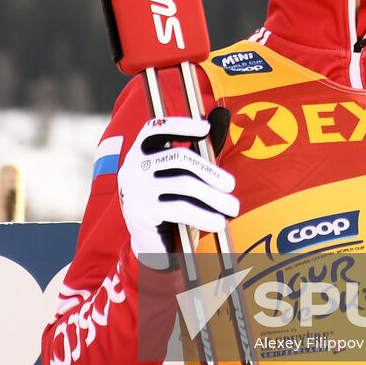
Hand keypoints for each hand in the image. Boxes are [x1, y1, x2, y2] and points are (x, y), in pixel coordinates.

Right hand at [117, 116, 238, 260]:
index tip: (206, 128)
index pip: (155, 129)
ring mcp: (135, 189)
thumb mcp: (176, 176)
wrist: (149, 242)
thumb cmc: (169, 202)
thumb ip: (192, 155)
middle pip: (179, 157)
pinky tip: (218, 222)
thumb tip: (220, 122)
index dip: (180, 125)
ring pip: (184, 184)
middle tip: (231, 185)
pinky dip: (204, 216)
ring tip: (232, 207)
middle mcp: (133, 166)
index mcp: (139, 152)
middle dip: (210, 171)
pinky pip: (180, 208)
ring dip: (214, 197)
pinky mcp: (142, 213)